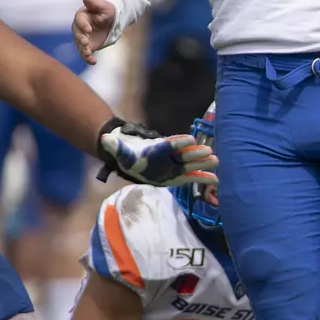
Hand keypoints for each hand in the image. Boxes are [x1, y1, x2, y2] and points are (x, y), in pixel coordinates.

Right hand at [73, 0, 116, 63]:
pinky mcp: (88, 46)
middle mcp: (79, 28)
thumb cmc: (106, 10)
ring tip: (88, 55)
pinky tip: (94, 62)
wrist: (110, 19)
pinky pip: (86, 53)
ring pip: (80, 46)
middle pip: (77, 34)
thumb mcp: (102, 5)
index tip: (88, 30)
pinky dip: (88, 58)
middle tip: (85, 43)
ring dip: (83, 51)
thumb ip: (94, 3)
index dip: (83, 25)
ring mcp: (83, 38)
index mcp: (81, 16)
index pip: (79, 21)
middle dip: (81, 39)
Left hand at [98, 118, 218, 186]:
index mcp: (158, 149)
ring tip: (216, 161)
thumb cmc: (128, 155)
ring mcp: (175, 165)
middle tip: (208, 151)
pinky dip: (202, 178)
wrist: (134, 160)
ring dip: (203, 164)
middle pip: (184, 154)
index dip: (179, 142)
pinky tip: (215, 180)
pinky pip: (191, 177)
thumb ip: (114, 146)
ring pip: (191, 164)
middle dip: (195, 153)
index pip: (170, 144)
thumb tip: (103, 138)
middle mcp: (170, 156)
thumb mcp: (119, 151)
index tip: (190, 139)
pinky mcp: (178, 175)